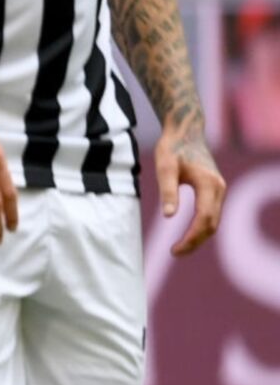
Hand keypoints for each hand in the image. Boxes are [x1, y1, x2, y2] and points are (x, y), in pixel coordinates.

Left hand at [156, 126, 224, 256]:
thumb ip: (168, 190)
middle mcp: (219, 188)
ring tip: (178, 248)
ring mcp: (219, 189)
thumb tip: (169, 216)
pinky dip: (201, 228)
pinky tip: (187, 236)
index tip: (175, 249)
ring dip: (199, 237)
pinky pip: (212, 214)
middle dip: (195, 241)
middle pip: (212, 224)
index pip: (204, 218)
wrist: (186, 132)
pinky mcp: (215, 190)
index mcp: (209, 183)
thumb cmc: (172, 148)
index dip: (191, 237)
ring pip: (214, 221)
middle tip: (175, 253)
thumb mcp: (164, 167)